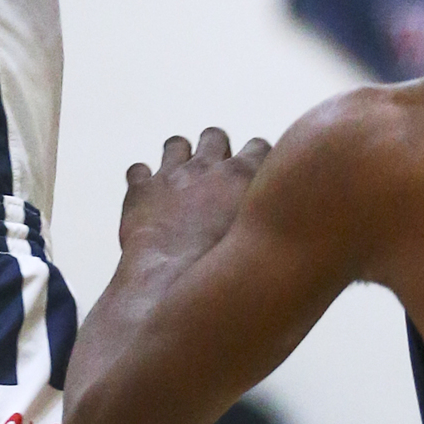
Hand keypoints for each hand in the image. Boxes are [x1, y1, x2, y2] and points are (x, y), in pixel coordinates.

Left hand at [119, 127, 271, 266]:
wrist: (173, 288)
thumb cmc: (225, 277)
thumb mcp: (263, 242)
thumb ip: (272, 224)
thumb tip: (285, 233)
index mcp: (243, 174)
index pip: (259, 146)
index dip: (255, 162)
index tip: (252, 177)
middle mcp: (207, 166)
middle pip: (215, 136)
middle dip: (214, 152)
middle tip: (214, 182)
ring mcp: (171, 174)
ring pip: (175, 144)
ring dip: (176, 160)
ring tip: (179, 186)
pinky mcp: (141, 190)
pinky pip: (137, 171)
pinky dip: (142, 183)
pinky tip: (147, 202)